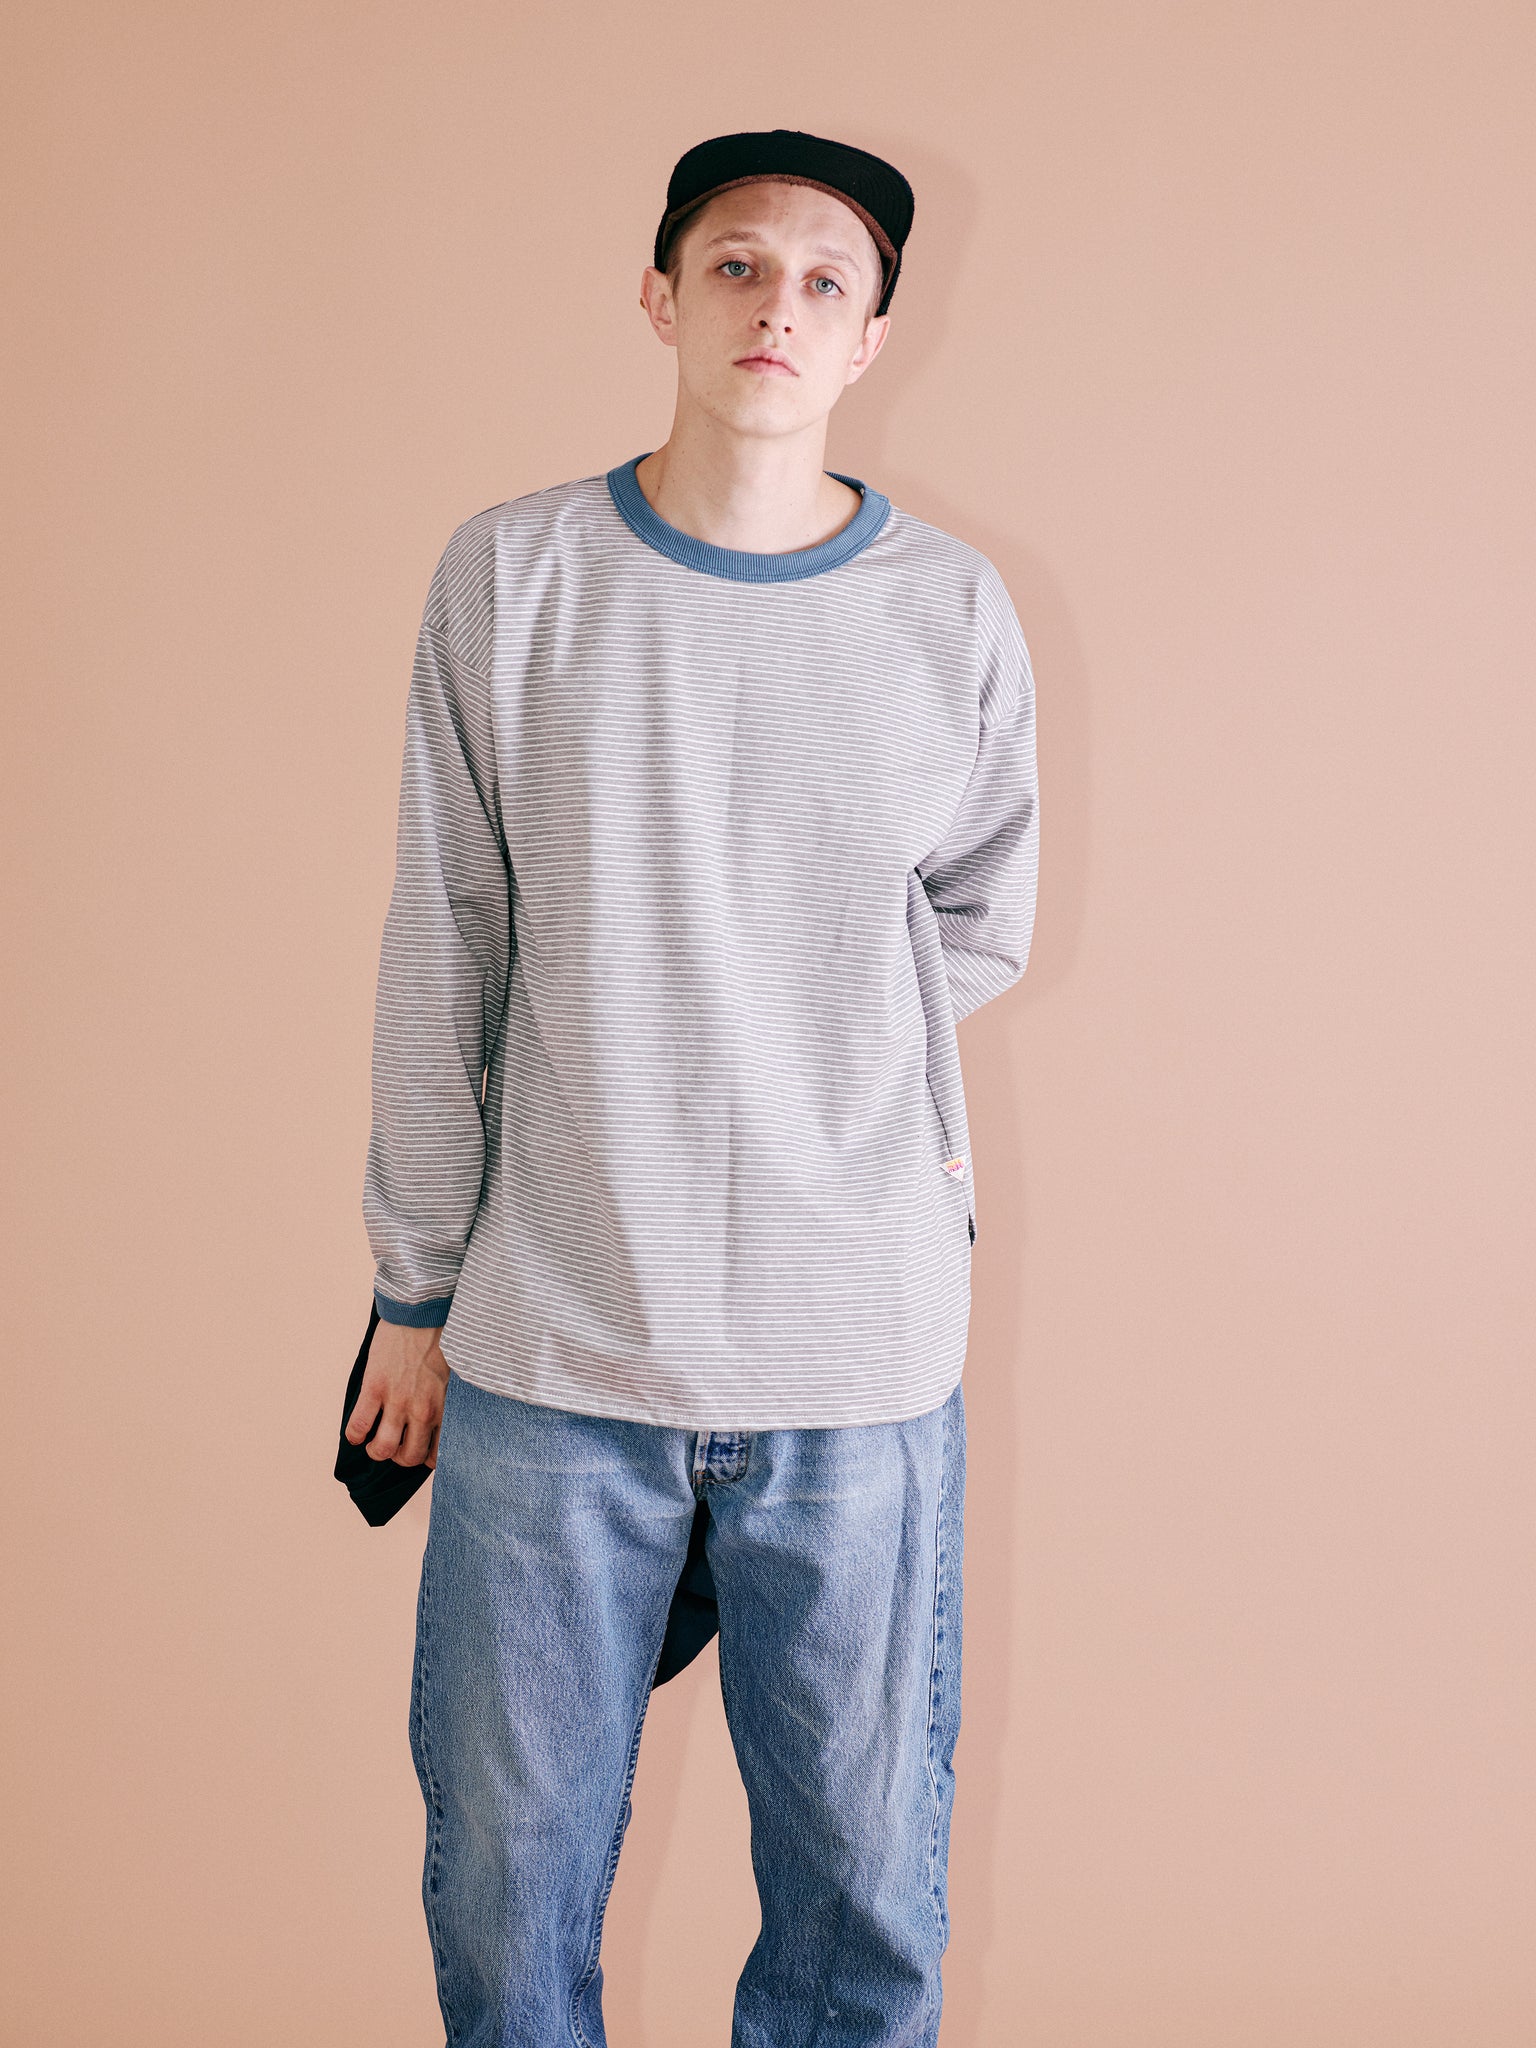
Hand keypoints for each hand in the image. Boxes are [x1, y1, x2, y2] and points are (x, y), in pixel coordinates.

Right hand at [344, 1319, 449, 1468]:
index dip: (426, 1458)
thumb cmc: (441, 1339)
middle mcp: (422, 1410)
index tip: (420, 1451)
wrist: (422, 1311)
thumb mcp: (454, 1376)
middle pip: (409, 1457)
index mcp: (444, 1407)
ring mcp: (397, 1400)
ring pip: (383, 1449)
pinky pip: (358, 1426)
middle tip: (396, 1447)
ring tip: (374, 1443)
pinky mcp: (375, 1388)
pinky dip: (355, 1435)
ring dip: (377, 1451)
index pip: (437, 1452)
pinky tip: (358, 1430)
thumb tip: (441, 1416)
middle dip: (400, 1458)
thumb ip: (447, 1400)